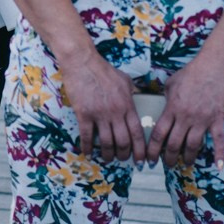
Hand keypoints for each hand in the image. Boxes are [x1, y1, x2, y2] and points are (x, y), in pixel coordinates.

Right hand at [59, 49, 145, 163]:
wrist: (82, 62)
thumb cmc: (103, 70)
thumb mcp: (125, 80)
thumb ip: (133, 93)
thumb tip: (140, 98)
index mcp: (127, 105)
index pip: (137, 134)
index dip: (140, 151)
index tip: (141, 161)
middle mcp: (115, 112)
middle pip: (123, 142)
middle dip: (124, 155)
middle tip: (122, 159)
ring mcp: (99, 114)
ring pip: (107, 143)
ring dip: (107, 154)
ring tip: (107, 158)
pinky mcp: (84, 113)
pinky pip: (87, 136)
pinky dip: (87, 148)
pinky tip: (87, 153)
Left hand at [146, 53, 223, 168]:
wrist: (214, 67)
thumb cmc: (191, 73)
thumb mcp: (171, 83)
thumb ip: (165, 98)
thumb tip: (162, 107)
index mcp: (172, 108)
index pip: (159, 134)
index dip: (153, 149)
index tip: (149, 159)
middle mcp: (186, 117)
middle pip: (174, 143)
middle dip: (168, 157)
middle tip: (166, 165)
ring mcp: (202, 120)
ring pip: (193, 145)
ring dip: (187, 157)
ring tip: (184, 163)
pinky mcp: (217, 120)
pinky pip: (218, 140)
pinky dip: (219, 154)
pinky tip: (218, 166)